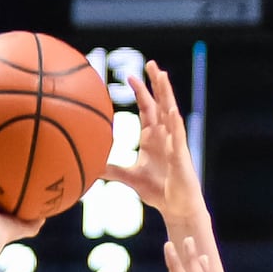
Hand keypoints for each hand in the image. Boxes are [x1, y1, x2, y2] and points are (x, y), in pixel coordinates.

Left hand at [103, 61, 202, 221]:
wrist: (176, 207)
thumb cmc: (157, 191)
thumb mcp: (129, 178)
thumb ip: (111, 170)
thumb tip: (91, 168)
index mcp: (153, 137)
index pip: (147, 108)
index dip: (140, 92)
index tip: (129, 76)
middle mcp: (165, 136)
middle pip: (161, 103)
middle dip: (157, 83)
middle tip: (151, 63)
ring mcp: (174, 143)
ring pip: (171, 113)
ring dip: (167, 94)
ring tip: (163, 76)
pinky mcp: (181, 156)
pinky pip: (178, 136)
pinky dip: (175, 123)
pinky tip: (171, 110)